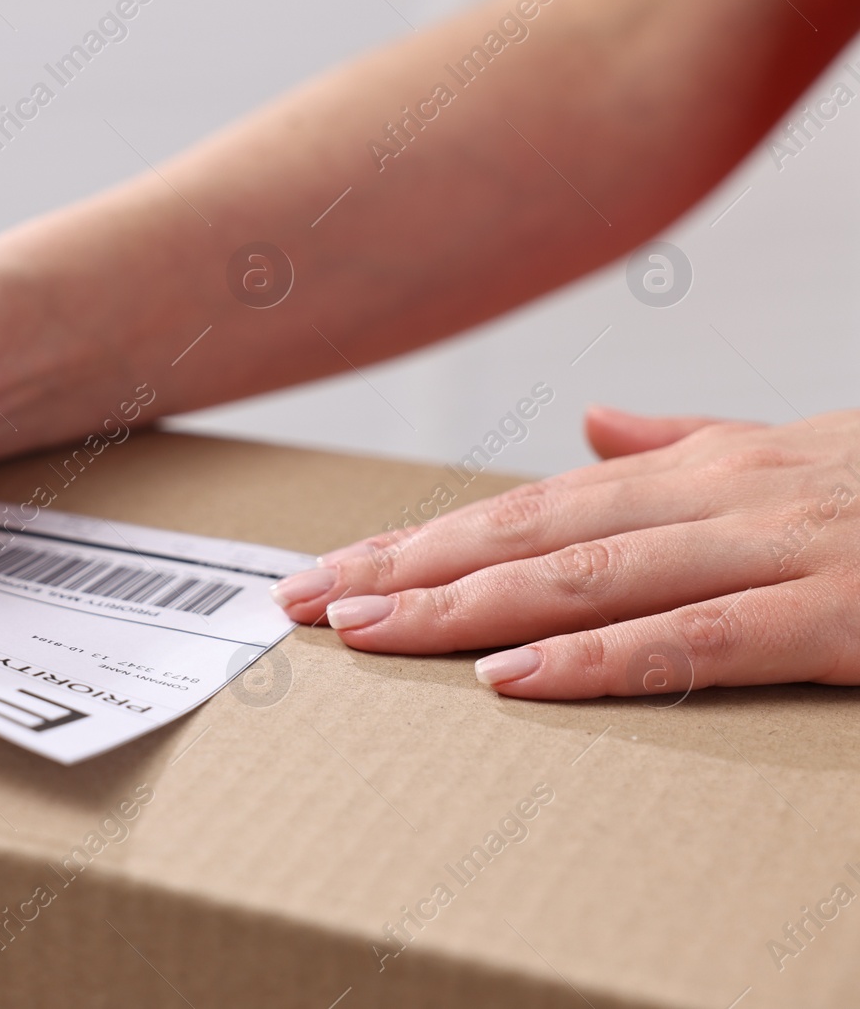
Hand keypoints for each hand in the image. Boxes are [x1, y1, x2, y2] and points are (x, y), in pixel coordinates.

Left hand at [271, 406, 859, 698]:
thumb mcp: (795, 451)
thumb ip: (689, 444)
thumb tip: (596, 429)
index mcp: (700, 469)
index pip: (524, 508)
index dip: (418, 540)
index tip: (333, 572)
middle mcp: (719, 497)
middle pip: (525, 536)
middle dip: (404, 572)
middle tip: (303, 605)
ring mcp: (779, 551)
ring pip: (587, 580)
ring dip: (462, 609)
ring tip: (366, 635)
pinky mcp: (841, 615)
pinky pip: (697, 641)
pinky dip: (598, 660)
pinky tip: (512, 680)